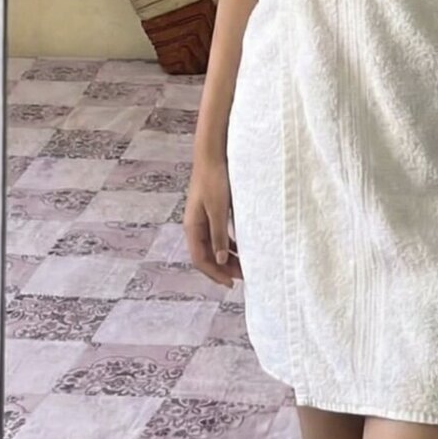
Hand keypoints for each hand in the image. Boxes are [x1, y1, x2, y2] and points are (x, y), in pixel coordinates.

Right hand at [183, 157, 242, 288]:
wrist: (212, 155)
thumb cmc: (215, 180)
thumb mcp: (219, 209)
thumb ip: (219, 235)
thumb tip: (221, 260)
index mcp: (193, 227)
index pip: (200, 259)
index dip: (215, 273)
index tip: (231, 283)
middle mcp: (195, 225)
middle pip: (207, 255)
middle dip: (223, 268)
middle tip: (242, 278)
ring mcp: (203, 218)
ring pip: (214, 245)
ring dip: (228, 257)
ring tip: (245, 266)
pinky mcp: (213, 211)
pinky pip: (219, 234)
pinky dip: (229, 244)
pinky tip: (242, 247)